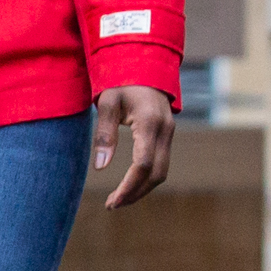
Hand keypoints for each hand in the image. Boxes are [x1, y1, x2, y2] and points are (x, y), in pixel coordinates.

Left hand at [92, 84, 175, 209]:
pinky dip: (146, 178)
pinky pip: (161, 163)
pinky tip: (129, 184)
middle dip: (135, 193)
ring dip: (142, 189)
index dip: (128, 187)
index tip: (112, 201)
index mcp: (150, 122)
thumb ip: (104, 134)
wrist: (143, 65)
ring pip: (161, 172)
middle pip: (156, 174)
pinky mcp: (166, 135)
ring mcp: (169, 133)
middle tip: (112, 205)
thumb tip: (100, 167)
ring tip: (118, 199)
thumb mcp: (107, 103)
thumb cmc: (121, 81)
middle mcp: (165, 130)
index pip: (143, 164)